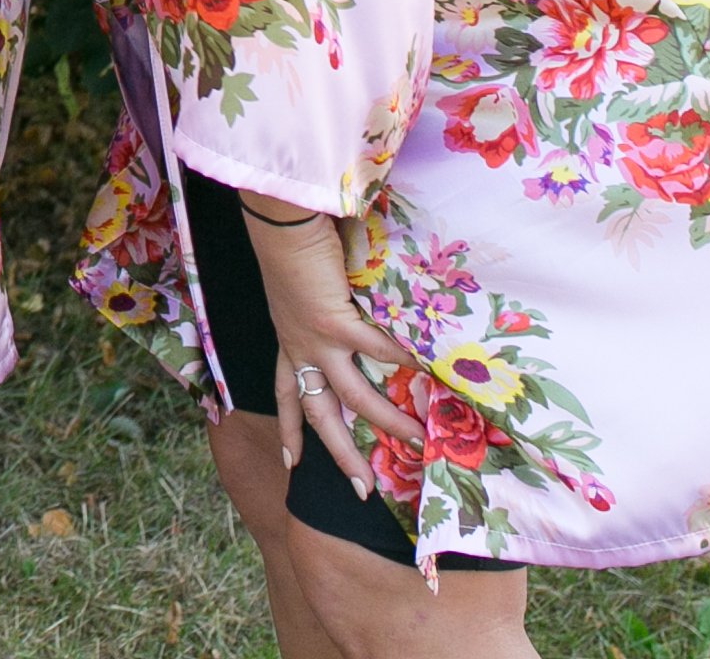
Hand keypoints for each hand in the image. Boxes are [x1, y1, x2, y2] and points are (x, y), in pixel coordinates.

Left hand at [236, 193, 429, 485]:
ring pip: (354, 395)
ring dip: (386, 421)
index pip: (286, 393)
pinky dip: (405, 361)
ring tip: (417, 441)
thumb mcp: (303, 288)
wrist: (277, 218)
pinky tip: (432, 374)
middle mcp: (299, 346)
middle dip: (339, 454)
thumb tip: (353, 311)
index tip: (292, 464)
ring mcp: (315, 337)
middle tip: (361, 492)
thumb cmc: (291, 244)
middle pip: (318, 413)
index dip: (288, 430)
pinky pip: (378, 349)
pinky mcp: (333, 319)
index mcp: (288, 340)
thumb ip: (327, 306)